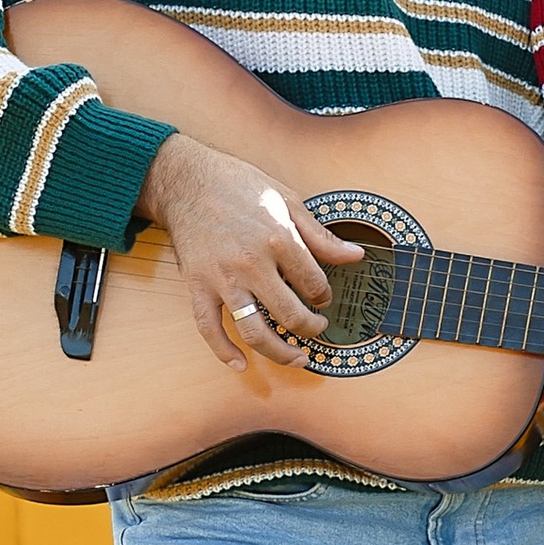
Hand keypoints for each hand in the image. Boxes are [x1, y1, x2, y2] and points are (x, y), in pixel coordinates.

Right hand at [137, 134, 362, 372]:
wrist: (188, 180)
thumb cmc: (239, 186)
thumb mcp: (288, 201)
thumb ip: (321, 235)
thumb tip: (355, 256)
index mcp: (279, 239)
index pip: (314, 284)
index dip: (324, 296)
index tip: (323, 298)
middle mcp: (252, 264)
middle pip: (290, 314)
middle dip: (311, 328)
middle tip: (318, 329)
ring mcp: (223, 279)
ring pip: (254, 330)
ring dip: (279, 352)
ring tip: (297, 359)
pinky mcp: (198, 286)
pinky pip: (209, 327)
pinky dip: (224, 351)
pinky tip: (240, 364)